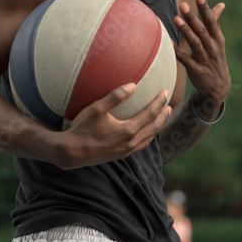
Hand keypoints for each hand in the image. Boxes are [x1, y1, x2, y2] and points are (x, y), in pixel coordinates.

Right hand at [56, 83, 171, 168]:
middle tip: (170, 106)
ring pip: (149, 138)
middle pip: (154, 127)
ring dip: (157, 128)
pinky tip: (145, 133)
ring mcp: (126, 150)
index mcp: (128, 130)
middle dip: (163, 116)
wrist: (71, 152)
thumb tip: (133, 85)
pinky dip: (147, 137)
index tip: (165, 92)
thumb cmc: (82, 128)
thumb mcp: (97, 108)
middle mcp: (131, 142)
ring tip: (161, 119)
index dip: (159, 102)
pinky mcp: (120, 155)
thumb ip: (115, 96)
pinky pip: (140, 146)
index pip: (150, 114)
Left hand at [173, 0, 230, 104]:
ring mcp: (205, 60)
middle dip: (193, 17)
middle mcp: (212, 48)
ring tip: (176, 18)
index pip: (211, 22)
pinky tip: (168, 43)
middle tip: (183, 4)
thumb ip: (216, 23)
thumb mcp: (219, 42)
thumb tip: (221, 4)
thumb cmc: (216, 60)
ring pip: (195, 43)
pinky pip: (185, 60)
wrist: (219, 88)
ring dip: (185, 31)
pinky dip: (177, 51)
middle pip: (202, 30)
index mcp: (218, 39)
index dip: (205, 9)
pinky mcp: (196, 71)